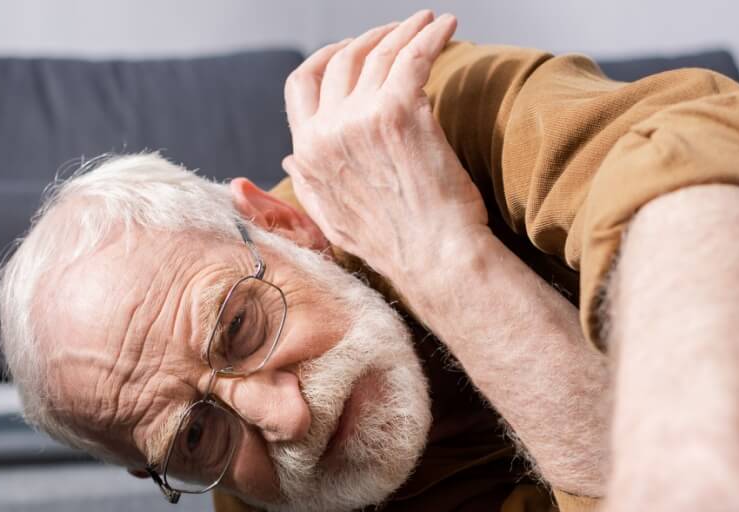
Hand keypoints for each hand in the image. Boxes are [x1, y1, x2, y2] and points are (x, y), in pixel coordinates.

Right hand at [281, 11, 487, 284]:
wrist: (436, 260)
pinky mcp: (400, 112)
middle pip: (341, 60)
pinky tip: (447, 26)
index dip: (326, 58)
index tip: (350, 49)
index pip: (300, 84)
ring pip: (381, 53)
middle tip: (399, 33)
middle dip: (370, 38)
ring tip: (429, 24)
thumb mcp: (333, 220)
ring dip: (406, 30)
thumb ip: (309, 183)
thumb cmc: (397, 245)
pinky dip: (432, 35)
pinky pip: (415, 56)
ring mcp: (361, 119)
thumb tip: (291, 157)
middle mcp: (327, 132)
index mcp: (308, 153)